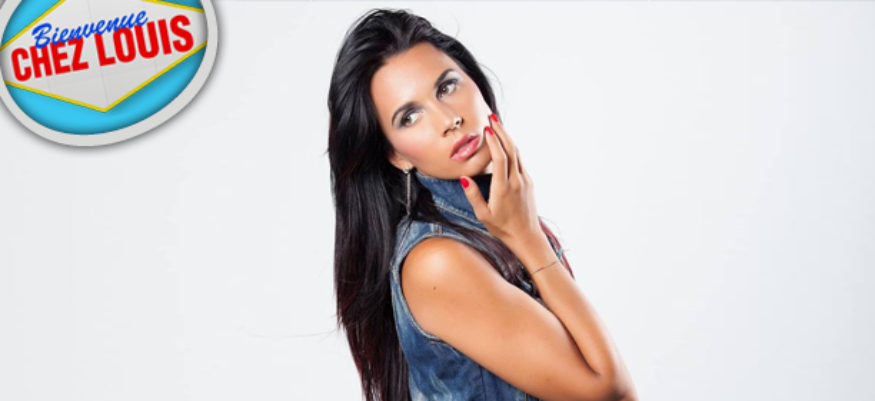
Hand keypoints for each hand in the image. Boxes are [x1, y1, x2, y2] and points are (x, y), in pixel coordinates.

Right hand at [460, 114, 542, 247]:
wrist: (527, 236)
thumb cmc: (502, 228)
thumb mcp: (483, 215)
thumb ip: (473, 195)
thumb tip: (464, 178)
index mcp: (503, 188)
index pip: (500, 158)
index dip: (493, 141)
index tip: (486, 129)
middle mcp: (517, 181)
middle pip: (511, 150)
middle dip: (501, 132)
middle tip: (492, 117)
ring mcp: (525, 180)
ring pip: (517, 153)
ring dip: (507, 138)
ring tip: (498, 125)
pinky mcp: (529, 182)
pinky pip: (520, 161)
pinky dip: (512, 149)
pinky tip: (505, 144)